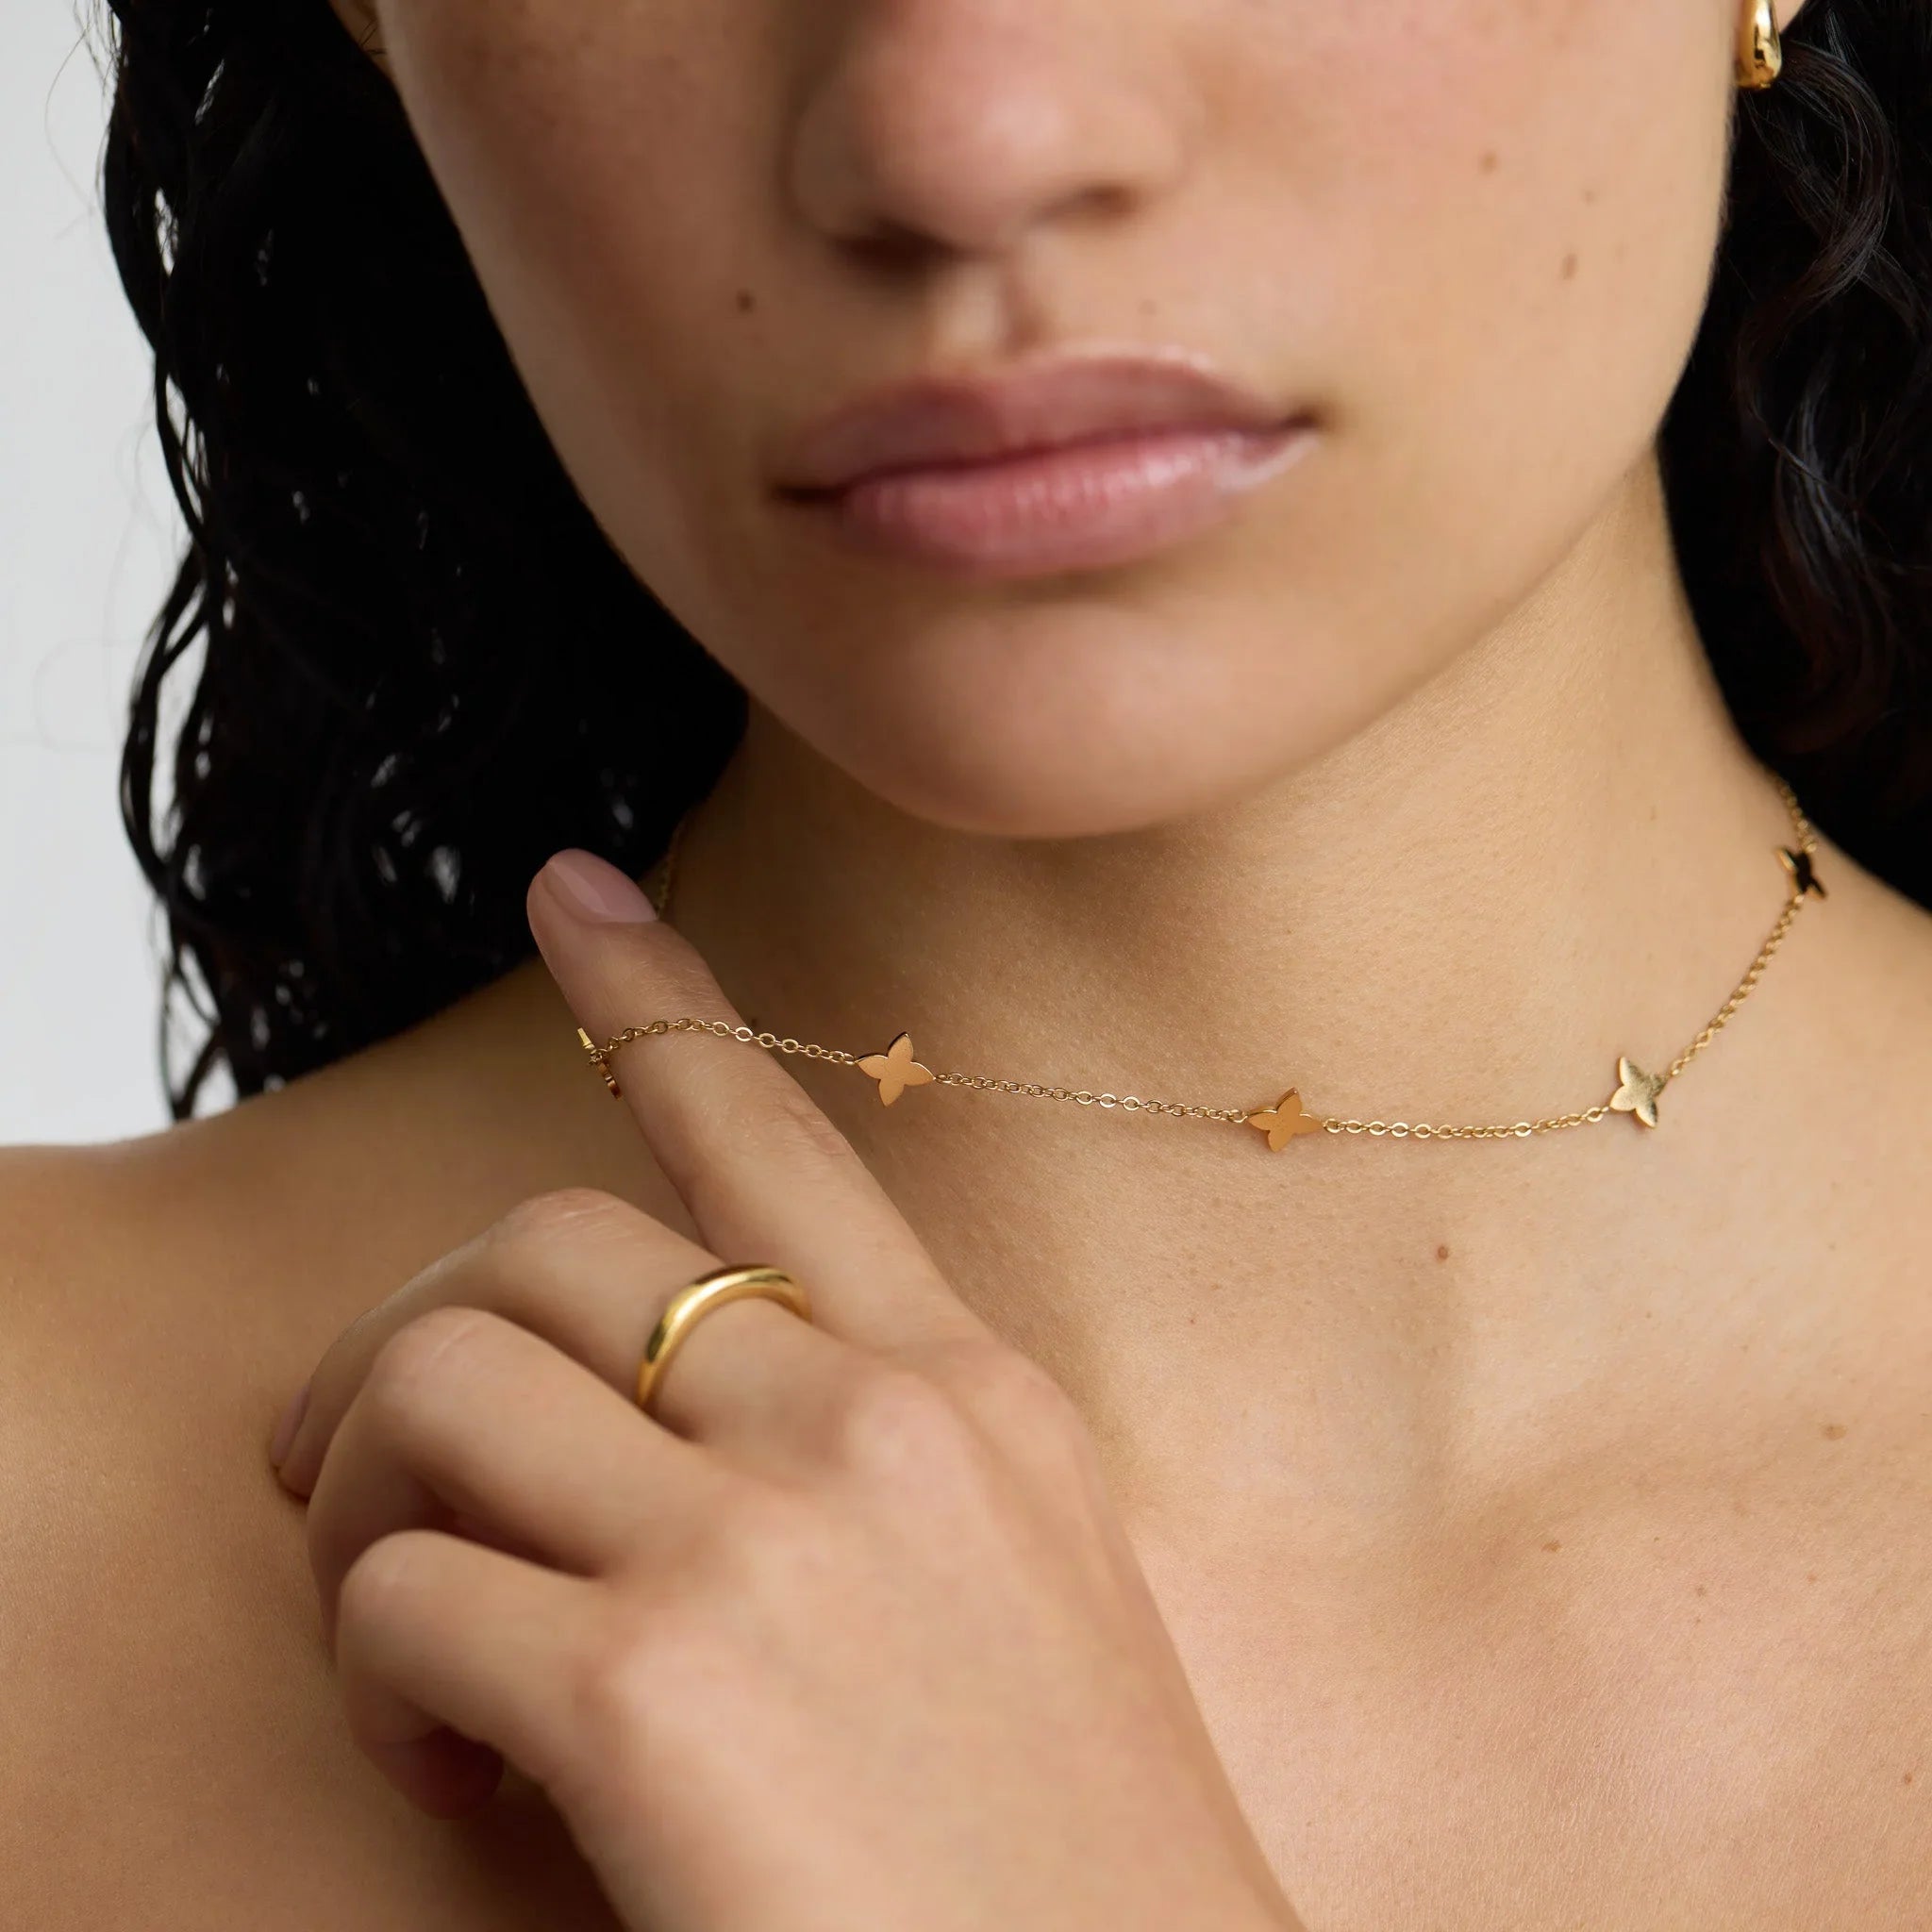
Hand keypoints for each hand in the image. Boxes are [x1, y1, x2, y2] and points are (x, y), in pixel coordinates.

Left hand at [270, 847, 1301, 1931]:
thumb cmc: (1064, 1867)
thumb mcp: (1014, 1601)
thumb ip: (857, 1477)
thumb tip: (647, 1430)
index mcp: (973, 1397)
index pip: (790, 1140)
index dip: (667, 1002)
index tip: (570, 891)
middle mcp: (873, 1428)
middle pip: (542, 1244)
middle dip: (400, 1342)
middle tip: (353, 1473)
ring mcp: (773, 1543)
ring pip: (440, 1380)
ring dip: (367, 1505)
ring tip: (417, 1636)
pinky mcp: (659, 1698)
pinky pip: (406, 1597)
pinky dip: (383, 1675)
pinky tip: (462, 1776)